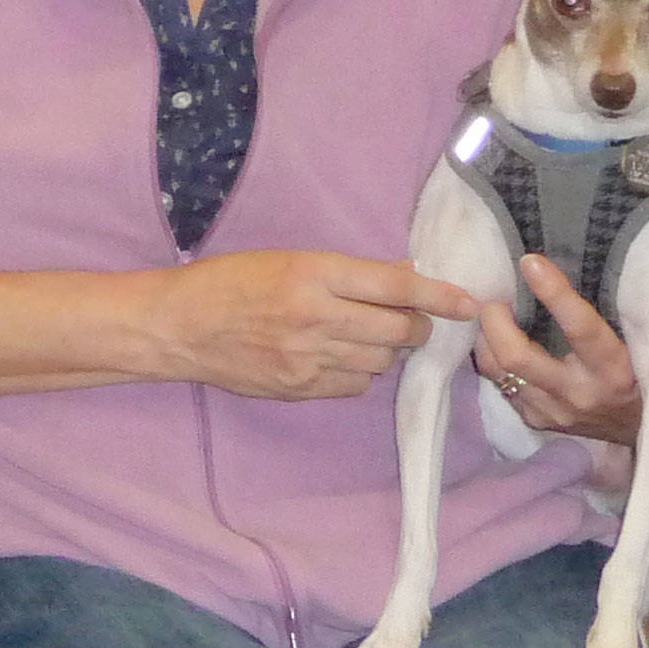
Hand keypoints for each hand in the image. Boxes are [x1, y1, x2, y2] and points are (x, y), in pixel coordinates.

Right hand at [155, 249, 478, 401]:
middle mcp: (316, 318)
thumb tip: (405, 277)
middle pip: (398, 331)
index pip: (395, 287)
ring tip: (367, 335)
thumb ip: (347, 272)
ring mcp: (307, 360)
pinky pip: (354, 386)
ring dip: (387, 351)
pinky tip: (341, 356)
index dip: (439, 296)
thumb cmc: (231, 280)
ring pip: (380, 363)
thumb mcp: (288, 258)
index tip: (469, 304)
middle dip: (417, 327)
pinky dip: (360, 372)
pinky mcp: (298, 389)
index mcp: (313, 274)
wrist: (179, 327)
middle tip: (413, 320)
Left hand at [472, 252, 648, 443]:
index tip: (530, 262)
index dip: (554, 294)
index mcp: (618, 372)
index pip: (581, 330)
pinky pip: (502, 388)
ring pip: (502, 374)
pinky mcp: (539, 421)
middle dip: (497, 323)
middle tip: (490, 292)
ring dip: (485, 340)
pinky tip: (490, 334)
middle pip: (520, 359)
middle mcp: (582, 396)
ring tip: (484, 307)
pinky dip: (490, 359)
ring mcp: (556, 413)